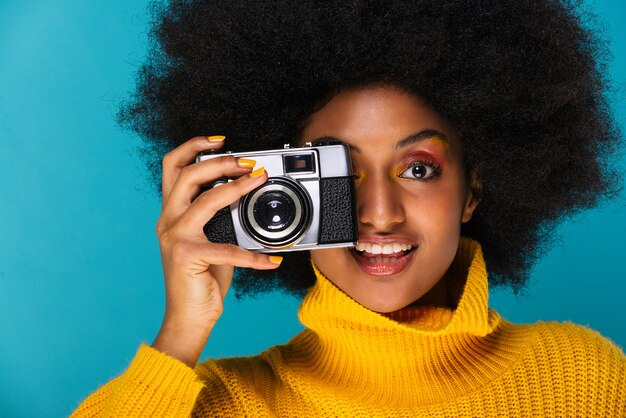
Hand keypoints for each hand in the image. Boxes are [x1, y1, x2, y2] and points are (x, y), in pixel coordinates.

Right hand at [151, 135, 281, 366]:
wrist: (188, 317)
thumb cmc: (202, 279)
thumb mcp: (209, 240)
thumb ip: (218, 217)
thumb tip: (244, 194)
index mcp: (171, 213)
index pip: (172, 167)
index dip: (193, 147)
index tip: (221, 141)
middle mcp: (167, 221)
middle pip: (187, 175)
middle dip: (220, 162)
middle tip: (248, 163)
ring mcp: (175, 237)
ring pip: (205, 200)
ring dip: (236, 188)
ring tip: (258, 182)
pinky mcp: (187, 257)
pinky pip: (228, 249)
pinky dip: (254, 256)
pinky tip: (271, 261)